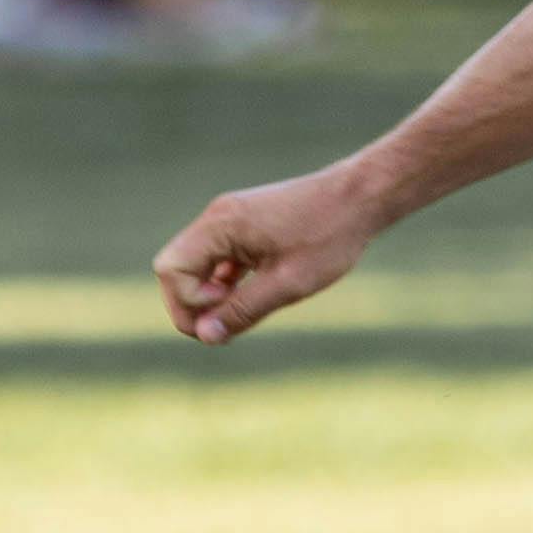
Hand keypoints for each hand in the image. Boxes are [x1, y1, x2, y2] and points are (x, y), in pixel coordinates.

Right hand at [154, 171, 368, 342]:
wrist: (361, 196)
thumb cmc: (329, 236)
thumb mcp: (288, 283)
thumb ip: (243, 310)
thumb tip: (205, 337)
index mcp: (221, 225)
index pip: (171, 270)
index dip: (187, 303)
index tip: (225, 315)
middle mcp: (218, 217)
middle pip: (177, 268)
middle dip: (193, 303)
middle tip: (229, 322)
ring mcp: (230, 219)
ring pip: (197, 265)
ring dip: (211, 295)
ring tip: (247, 309)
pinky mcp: (245, 226)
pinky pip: (218, 259)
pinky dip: (226, 283)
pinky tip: (253, 296)